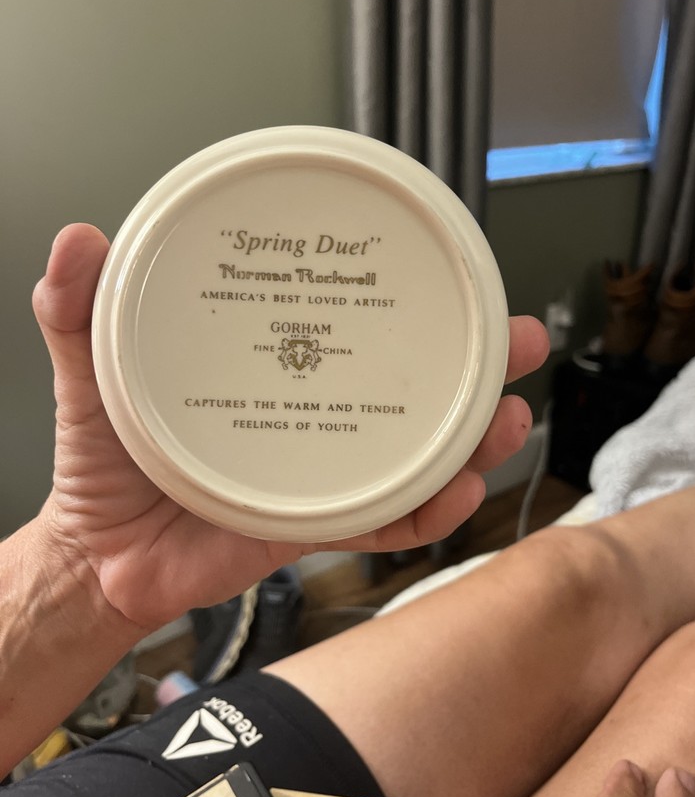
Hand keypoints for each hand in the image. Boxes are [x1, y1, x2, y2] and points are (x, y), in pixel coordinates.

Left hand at [32, 224, 548, 630]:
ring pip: (415, 453)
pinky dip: (425, 513)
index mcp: (270, 363)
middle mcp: (308, 411)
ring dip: (472, 438)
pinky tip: (458, 493)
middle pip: (407, 384)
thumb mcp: (89, 374)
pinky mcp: (316, 526)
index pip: (347, 322)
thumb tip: (76, 240)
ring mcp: (320, 470)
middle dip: (474, 364)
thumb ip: (76, 310)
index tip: (450, 265)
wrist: (101, 556)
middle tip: (515, 339)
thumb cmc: (100, 462)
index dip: (405, 297)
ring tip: (507, 420)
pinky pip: (383, 523)